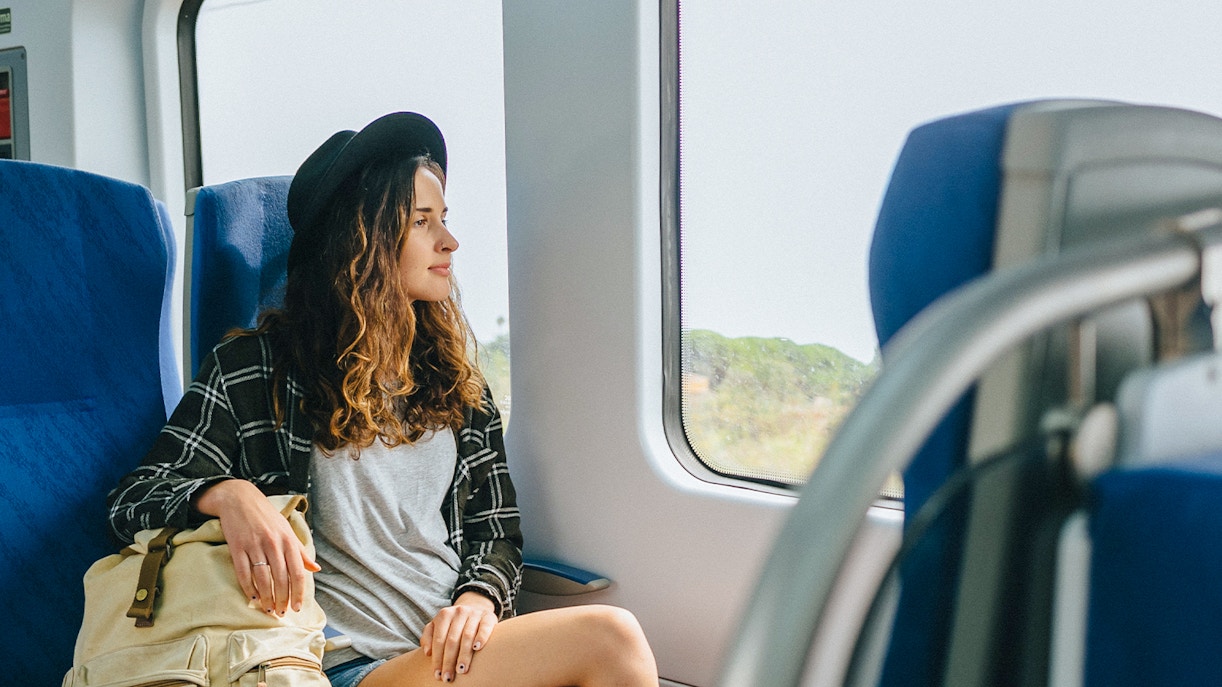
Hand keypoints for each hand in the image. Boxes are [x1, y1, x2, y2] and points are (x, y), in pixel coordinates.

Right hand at [193, 479, 320, 614]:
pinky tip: (253, 598)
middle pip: (281, 578)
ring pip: (263, 578)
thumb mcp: (287, 530)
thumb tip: (316, 568)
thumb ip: (300, 551)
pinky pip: (243, 572)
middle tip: (281, 613)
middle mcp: (273, 543)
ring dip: (267, 597)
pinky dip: (248, 588)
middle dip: (282, 599)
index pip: (298, 572)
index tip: (297, 607)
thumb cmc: (266, 517)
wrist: (239, 498)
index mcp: (288, 540)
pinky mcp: (237, 547)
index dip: (298, 592)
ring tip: (269, 609)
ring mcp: (254, 545)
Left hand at [421, 591, 497, 681]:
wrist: (475, 609)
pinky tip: (477, 648)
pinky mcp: (488, 617)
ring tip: (461, 670)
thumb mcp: (437, 626)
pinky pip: (485, 627)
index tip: (437, 675)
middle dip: (449, 661)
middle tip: (448, 677)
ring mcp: (474, 613)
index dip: (437, 659)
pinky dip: (481, 638)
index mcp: (444, 614)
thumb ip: (428, 637)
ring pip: (467, 636)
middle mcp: (459, 612)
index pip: (439, 640)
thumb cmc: (453, 624)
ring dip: (464, 655)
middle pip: (452, 640)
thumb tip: (427, 652)